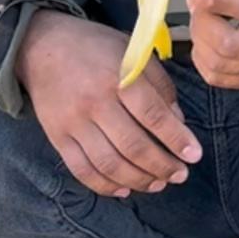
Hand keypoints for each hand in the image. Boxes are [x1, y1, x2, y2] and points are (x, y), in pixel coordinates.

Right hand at [15, 11, 202, 199]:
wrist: (43, 47)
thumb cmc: (97, 49)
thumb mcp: (135, 54)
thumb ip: (160, 87)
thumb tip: (179, 123)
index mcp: (118, 77)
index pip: (153, 115)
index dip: (177, 139)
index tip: (194, 155)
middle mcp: (94, 102)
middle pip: (133, 146)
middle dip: (162, 166)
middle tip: (180, 175)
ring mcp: (73, 123)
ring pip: (109, 164)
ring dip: (138, 180)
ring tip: (158, 184)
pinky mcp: (57, 137)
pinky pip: (82, 170)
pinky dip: (105, 186)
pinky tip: (125, 190)